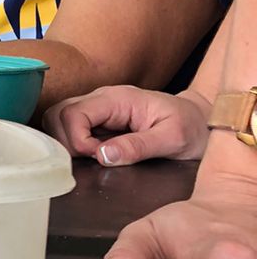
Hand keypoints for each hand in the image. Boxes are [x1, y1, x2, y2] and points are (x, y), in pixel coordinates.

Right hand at [44, 85, 209, 165]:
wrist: (201, 121)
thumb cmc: (190, 128)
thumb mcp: (172, 139)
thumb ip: (138, 146)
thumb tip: (102, 155)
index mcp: (119, 98)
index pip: (74, 113)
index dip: (77, 139)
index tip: (97, 157)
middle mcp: (103, 98)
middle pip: (58, 113)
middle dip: (65, 141)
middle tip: (88, 161)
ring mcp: (99, 107)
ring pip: (59, 117)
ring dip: (65, 141)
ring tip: (89, 158)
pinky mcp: (99, 118)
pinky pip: (70, 125)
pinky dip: (71, 142)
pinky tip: (90, 155)